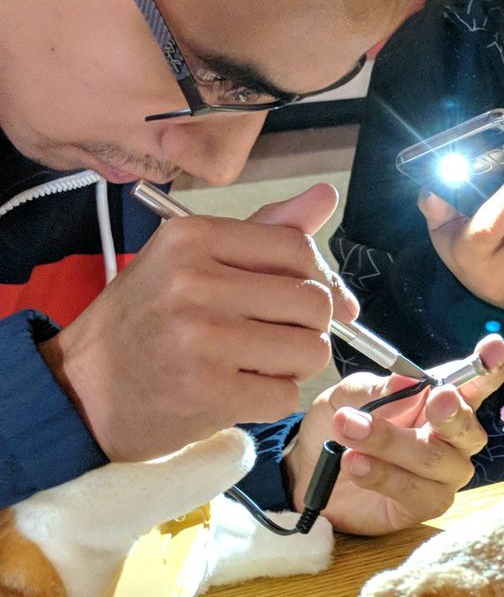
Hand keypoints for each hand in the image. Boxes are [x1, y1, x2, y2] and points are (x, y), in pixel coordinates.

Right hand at [39, 183, 358, 462]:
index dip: (317, 278)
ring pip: (310, 349)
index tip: (303, 301)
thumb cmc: (146, 323)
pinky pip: (286, 395)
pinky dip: (273, 400)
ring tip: (258, 365)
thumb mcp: (190, 261)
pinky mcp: (207, 392)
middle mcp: (194, 281)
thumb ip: (262, 231)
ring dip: (295, 366)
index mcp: (192, 237)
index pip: (296, 247)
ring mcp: (200, 338)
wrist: (83, 390)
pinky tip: (240, 393)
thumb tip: (325, 197)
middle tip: (278, 339)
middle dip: (311, 327)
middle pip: (313, 300)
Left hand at [286, 334, 503, 534]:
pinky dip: (382, 473)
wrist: (305, 469)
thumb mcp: (346, 397)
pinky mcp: (422, 505)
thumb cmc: (338, 425)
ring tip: (352, 429)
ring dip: (392, 442)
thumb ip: (376, 389)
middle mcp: (451, 439)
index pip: (473, 383)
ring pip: (435, 459)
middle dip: (453, 411)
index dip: (487, 367)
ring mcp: (441, 475)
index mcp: (439, 400)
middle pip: (468, 428)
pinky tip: (354, 462)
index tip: (493, 347)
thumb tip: (407, 382)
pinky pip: (414, 490)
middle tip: (436, 398)